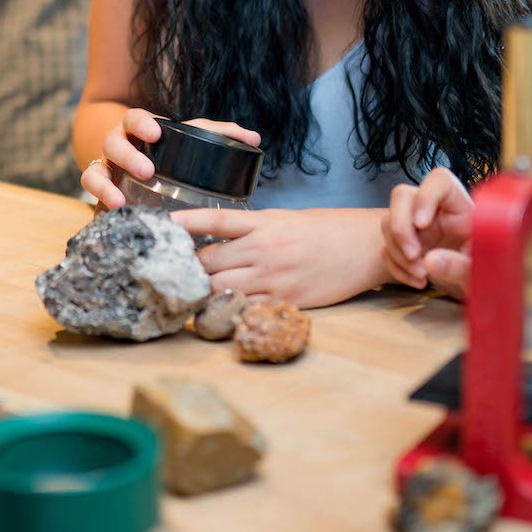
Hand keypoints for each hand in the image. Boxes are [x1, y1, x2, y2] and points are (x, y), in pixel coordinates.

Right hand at [81, 111, 259, 207]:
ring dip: (105, 185)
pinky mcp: (100, 192)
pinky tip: (113, 216)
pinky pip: (91, 198)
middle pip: (113, 143)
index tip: (155, 132)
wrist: (132, 163)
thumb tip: (254, 138)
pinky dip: (98, 205)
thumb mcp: (190, 138)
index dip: (141, 124)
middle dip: (128, 156)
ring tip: (121, 203)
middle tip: (148, 171)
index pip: (134, 117)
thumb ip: (219, 135)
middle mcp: (117, 145)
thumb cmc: (168, 148)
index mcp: (138, 128)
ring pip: (94, 171)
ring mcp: (105, 168)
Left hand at [168, 207, 386, 308]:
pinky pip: (248, 308)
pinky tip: (221, 312)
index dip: (187, 222)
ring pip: (223, 288)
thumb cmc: (327, 230)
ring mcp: (275, 278)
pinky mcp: (287, 301)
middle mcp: (266, 249)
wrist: (366, 247)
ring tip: (190, 296)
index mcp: (265, 223)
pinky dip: (231, 310)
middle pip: (210, 261)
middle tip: (173, 273)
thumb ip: (253, 229)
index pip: (217, 219)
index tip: (165, 224)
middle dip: (189, 269)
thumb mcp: (286, 219)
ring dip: (204, 293)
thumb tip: (220, 240)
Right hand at [381, 168, 474, 298]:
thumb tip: (430, 261)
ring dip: (397, 251)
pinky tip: (417, 282)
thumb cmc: (491, 276)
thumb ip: (460, 267)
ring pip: (389, 222)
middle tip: (414, 255)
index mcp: (461, 207)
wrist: (484, 289)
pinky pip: (387, 247)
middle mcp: (437, 212)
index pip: (440, 180)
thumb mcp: (483, 273)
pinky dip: (396, 266)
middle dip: (400, 227)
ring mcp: (418, 228)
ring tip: (422, 276)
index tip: (422, 225)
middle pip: (403, 196)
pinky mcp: (408, 245)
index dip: (426, 196)